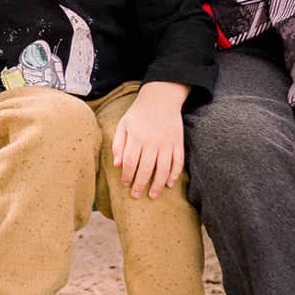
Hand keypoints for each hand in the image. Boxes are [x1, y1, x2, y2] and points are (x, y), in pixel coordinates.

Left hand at [110, 81, 188, 198]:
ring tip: (153, 195)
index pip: (130, 162)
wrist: (161, 98)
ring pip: (163, 169)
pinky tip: (170, 184)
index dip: (127, 176)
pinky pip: (178, 162)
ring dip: (158, 185)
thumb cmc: (139, 113)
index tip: (125, 184)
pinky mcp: (178, 143)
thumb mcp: (123, 124)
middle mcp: (152, 142)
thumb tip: (116, 165)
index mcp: (137, 137)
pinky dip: (175, 174)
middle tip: (136, 196)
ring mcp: (167, 143)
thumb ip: (118, 144)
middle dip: (140, 185)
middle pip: (146, 169)